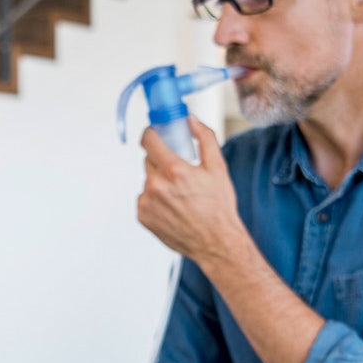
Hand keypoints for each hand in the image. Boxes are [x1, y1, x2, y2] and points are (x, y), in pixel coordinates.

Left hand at [138, 116, 245, 263]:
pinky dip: (154, 200)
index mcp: (174, 171)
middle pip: (149, 160)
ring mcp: (147, 202)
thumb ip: (205, 138)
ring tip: (179, 196)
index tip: (155, 134)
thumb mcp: (218, 168)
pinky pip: (144, 199)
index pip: (148, 140)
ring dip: (159, 182)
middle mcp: (157, 186)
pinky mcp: (143, 216)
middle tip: (178, 172)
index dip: (151, 134)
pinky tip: (172, 208)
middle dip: (161, 161)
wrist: (215, 242)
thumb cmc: (219, 208)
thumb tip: (191, 120)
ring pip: (148, 181)